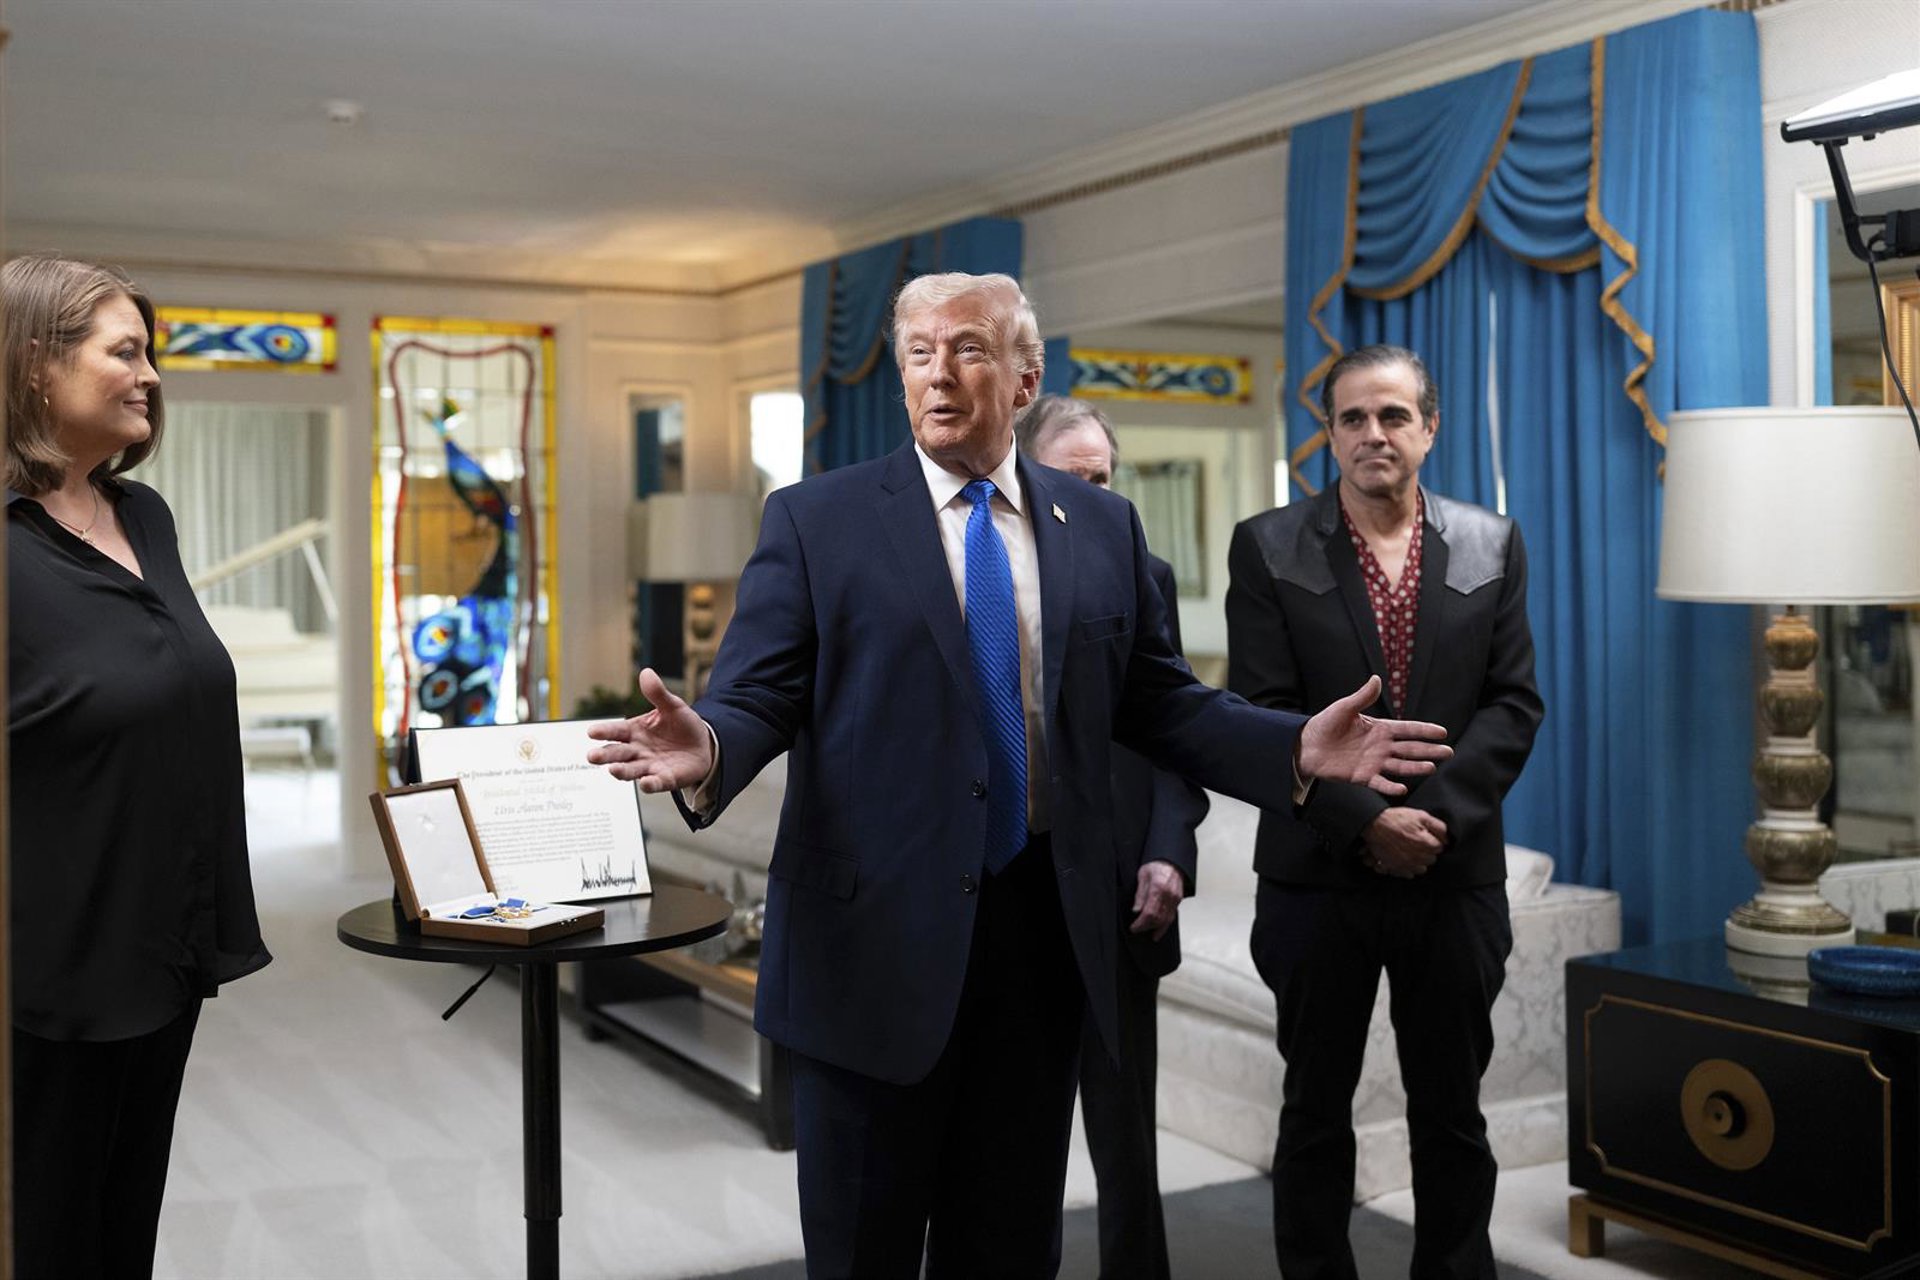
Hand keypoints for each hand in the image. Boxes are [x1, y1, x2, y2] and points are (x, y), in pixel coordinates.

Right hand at [585, 668, 715, 793]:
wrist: (704, 745)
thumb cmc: (682, 725)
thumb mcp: (673, 706)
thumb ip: (658, 693)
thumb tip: (646, 672)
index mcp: (634, 731)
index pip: (615, 731)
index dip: (603, 731)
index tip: (591, 731)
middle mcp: (637, 750)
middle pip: (617, 753)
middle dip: (604, 755)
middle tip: (592, 757)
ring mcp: (649, 766)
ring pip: (630, 770)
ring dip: (621, 771)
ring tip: (613, 770)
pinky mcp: (665, 779)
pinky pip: (655, 783)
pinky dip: (649, 784)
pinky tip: (645, 782)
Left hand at [1128, 860, 1186, 941]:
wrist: (1172, 860)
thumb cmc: (1157, 866)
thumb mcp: (1142, 876)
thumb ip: (1140, 894)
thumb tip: (1136, 910)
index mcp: (1158, 889)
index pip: (1149, 913)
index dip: (1140, 923)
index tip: (1134, 927)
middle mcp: (1169, 896)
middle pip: (1158, 919)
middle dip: (1147, 927)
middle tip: (1138, 930)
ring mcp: (1175, 899)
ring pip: (1167, 920)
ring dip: (1157, 929)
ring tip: (1150, 935)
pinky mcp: (1178, 901)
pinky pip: (1172, 916)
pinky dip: (1165, 924)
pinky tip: (1160, 929)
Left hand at [1297, 675, 1450, 795]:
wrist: (1306, 745)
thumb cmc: (1325, 724)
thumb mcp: (1344, 708)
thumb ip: (1362, 697)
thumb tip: (1377, 678)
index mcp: (1380, 729)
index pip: (1407, 729)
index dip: (1424, 731)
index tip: (1442, 732)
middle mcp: (1381, 747)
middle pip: (1410, 749)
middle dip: (1429, 750)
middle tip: (1448, 752)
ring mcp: (1373, 762)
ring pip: (1400, 766)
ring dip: (1416, 768)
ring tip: (1432, 768)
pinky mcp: (1362, 777)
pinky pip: (1379, 782)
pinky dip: (1390, 786)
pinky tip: (1402, 788)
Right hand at [1360, 807, 1446, 878]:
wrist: (1374, 824)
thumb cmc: (1397, 818)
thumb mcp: (1421, 815)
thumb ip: (1438, 827)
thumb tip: (1447, 839)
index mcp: (1425, 843)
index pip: (1440, 848)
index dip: (1435, 841)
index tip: (1428, 836)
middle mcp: (1417, 857)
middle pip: (1431, 860)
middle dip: (1428, 851)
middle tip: (1419, 842)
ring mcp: (1406, 864)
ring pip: (1421, 869)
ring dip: (1420, 861)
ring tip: (1412, 851)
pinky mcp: (1396, 867)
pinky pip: (1409, 874)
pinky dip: (1409, 868)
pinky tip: (1405, 858)